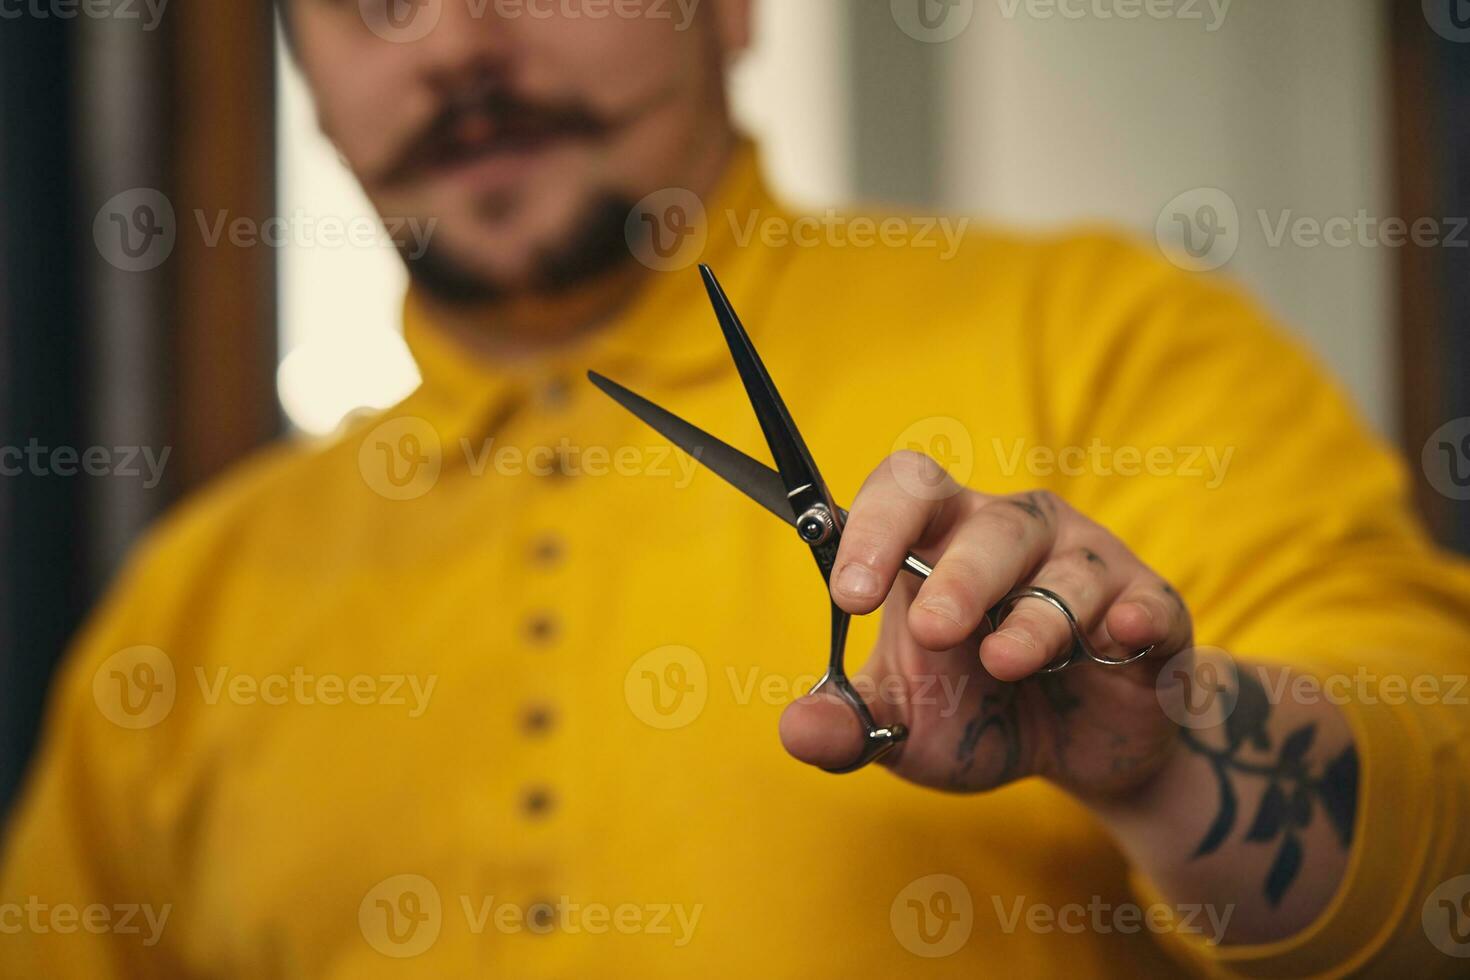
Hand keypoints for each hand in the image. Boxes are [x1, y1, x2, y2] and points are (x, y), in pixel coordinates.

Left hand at [779, 452, 1193, 801]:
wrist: (1075, 757)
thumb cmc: (978, 711)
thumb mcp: (903, 726)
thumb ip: (849, 724)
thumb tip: (797, 732)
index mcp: (939, 541)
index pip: (906, 490)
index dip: (875, 527)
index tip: (849, 594)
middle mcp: (1013, 536)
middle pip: (987, 525)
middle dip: (957, 577)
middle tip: (933, 631)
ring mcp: (1086, 566)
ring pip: (1064, 568)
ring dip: (1034, 617)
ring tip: (1006, 663)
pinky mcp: (1149, 610)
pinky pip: (1147, 599)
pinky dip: (1134, 615)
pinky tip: (1119, 634)